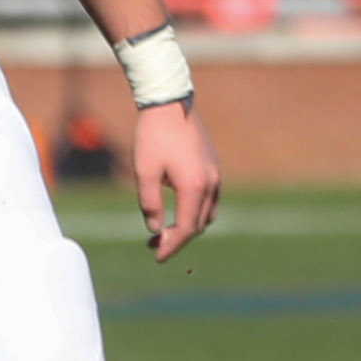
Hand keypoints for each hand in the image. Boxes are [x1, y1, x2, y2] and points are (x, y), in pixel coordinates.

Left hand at [134, 100, 220, 260]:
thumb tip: (156, 230)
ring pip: (207, 213)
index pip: (186, 229)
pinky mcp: (213, 166)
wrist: (169, 103)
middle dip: (178, 238)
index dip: (172, 246)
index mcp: (194, 187)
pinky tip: (177, 209)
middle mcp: (211, 183)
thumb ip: (150, 204)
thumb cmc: (153, 136)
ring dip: (189, 226)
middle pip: (198, 225)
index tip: (157, 256)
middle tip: (154, 244)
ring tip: (165, 229)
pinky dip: (196, 211)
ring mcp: (215, 174)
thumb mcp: (144, 172)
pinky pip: (210, 199)